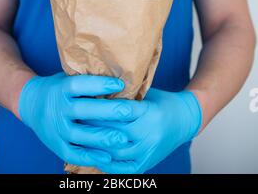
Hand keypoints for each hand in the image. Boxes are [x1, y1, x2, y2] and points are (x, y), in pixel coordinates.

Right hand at [18, 73, 146, 168]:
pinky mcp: (55, 145)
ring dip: (101, 137)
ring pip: (78, 134)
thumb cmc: (59, 88)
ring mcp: (55, 128)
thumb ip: (87, 79)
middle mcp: (57, 108)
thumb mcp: (67, 77)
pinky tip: (108, 157)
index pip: (80, 85)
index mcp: (61, 88)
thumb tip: (118, 73)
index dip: (99, 84)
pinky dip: (90, 157)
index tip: (120, 84)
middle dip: (107, 111)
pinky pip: (73, 153)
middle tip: (129, 112)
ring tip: (123, 139)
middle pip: (82, 110)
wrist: (30, 103)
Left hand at [85, 88, 201, 173]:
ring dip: (96, 145)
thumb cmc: (162, 101)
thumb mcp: (145, 93)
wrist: (184, 119)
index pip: (117, 110)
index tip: (82, 101)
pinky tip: (94, 155)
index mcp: (149, 112)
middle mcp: (149, 133)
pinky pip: (123, 168)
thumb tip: (96, 91)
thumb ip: (124, 95)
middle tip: (75, 118)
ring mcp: (148, 150)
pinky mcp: (148, 162)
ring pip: (115, 150)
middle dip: (92, 125)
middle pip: (113, 130)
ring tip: (78, 136)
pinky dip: (107, 163)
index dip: (98, 106)